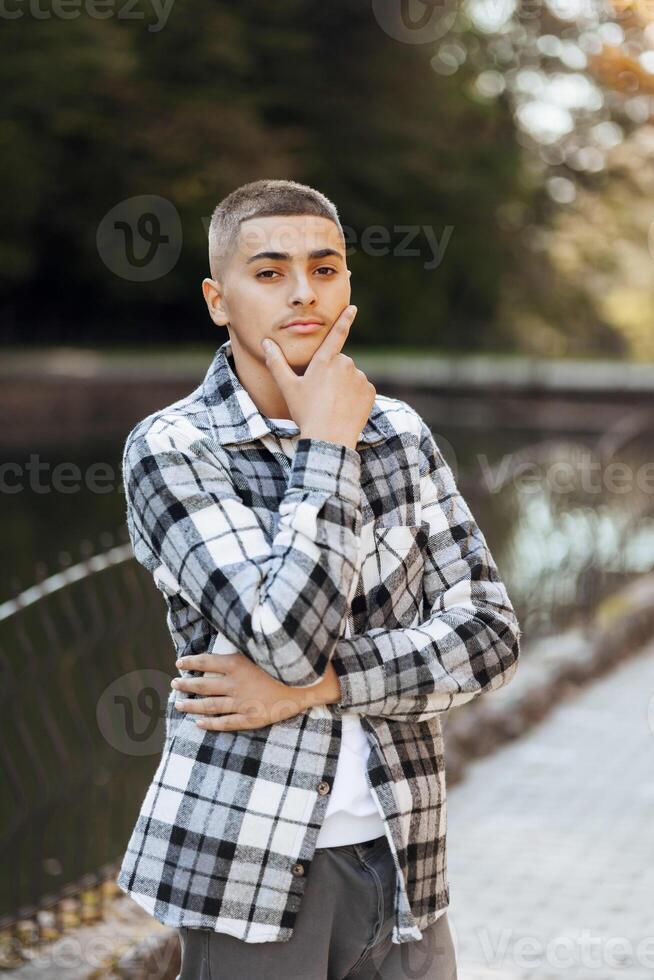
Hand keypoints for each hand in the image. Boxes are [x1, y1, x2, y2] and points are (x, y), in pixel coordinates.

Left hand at [171, 651, 315, 730]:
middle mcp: (235, 684)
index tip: (179, 663)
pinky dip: (210, 724)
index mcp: (237, 664)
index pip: (206, 662)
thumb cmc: (284, 663)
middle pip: (203, 685)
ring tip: (179, 704)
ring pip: (210, 705)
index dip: (191, 662)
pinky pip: (226, 723)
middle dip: (186, 684)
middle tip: (174, 684)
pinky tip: (199, 723)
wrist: (307, 683)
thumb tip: (223, 649)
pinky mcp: (251, 718)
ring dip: (192, 705)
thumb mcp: (260, 651)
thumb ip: (241, 652)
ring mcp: (242, 703)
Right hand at [260, 304, 375, 448]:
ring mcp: (359, 378)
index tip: (353, 308)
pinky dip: (355, 397)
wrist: (329, 438)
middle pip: (339, 363)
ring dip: (344, 386)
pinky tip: (345, 409)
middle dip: (332, 375)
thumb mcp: (288, 388)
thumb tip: (266, 343)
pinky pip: (362, 389)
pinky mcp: (370, 391)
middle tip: (321, 396)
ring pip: (351, 377)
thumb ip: (277, 363)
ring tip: (332, 405)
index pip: (336, 335)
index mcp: (324, 361)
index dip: (345, 320)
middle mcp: (345, 364)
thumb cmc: (306, 412)